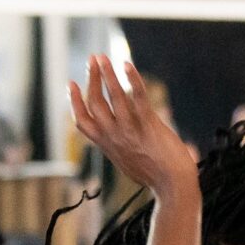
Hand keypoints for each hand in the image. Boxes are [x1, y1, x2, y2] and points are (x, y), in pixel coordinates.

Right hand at [69, 55, 197, 198]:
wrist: (173, 187)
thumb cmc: (156, 178)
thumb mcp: (129, 164)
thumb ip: (122, 149)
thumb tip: (122, 143)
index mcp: (107, 145)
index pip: (82, 121)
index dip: (74, 101)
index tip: (71, 84)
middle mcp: (114, 136)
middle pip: (95, 102)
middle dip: (91, 78)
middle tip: (92, 59)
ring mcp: (130, 129)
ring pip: (113, 96)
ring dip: (106, 73)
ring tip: (102, 57)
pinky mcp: (148, 124)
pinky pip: (137, 96)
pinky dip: (132, 79)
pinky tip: (126, 65)